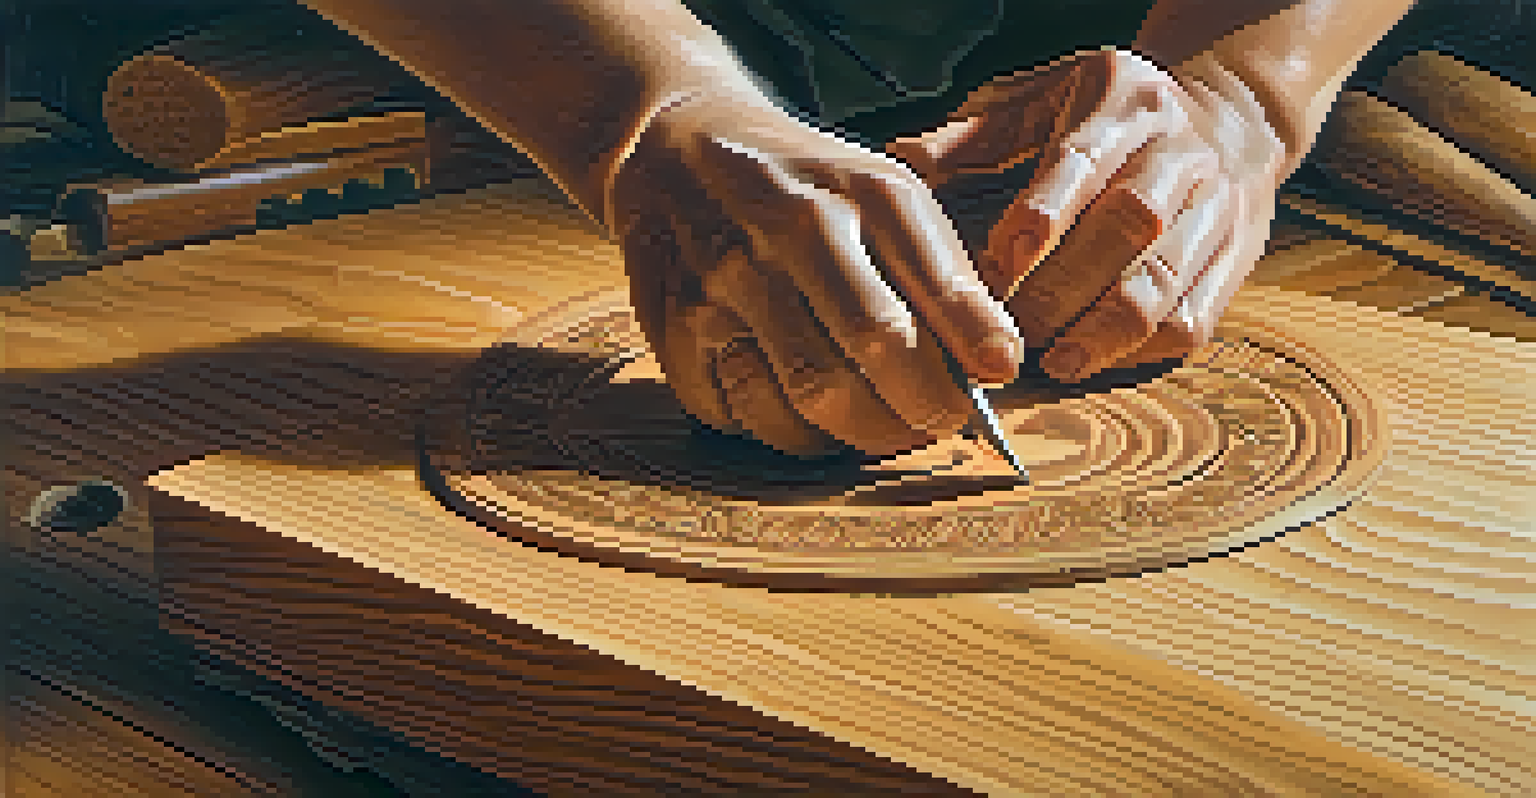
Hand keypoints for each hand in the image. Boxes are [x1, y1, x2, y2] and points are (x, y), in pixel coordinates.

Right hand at [606, 86, 1024, 457]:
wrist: (676, 147)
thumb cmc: (805, 187)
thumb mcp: (883, 196)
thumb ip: (944, 275)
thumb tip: (998, 366)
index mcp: (859, 191)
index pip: (931, 279)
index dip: (972, 341)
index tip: (997, 377)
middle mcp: (790, 226)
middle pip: (870, 344)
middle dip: (917, 406)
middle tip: (932, 422)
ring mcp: (724, 277)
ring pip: (804, 396)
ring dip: (853, 434)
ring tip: (872, 425)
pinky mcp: (672, 322)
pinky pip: (736, 412)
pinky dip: (776, 431)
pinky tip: (798, 413)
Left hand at [888, 48, 1286, 381]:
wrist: (1228, 116)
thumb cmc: (1109, 116)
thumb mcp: (1046, 97)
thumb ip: (977, 134)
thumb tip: (901, 158)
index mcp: (1123, 100)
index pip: (1080, 161)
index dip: (1039, 218)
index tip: (995, 267)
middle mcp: (1179, 149)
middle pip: (1128, 225)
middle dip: (1062, 287)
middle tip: (1011, 331)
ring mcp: (1217, 205)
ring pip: (1166, 278)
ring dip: (1105, 330)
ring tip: (1056, 360)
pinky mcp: (1237, 256)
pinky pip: (1197, 314)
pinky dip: (1145, 348)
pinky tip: (1099, 359)